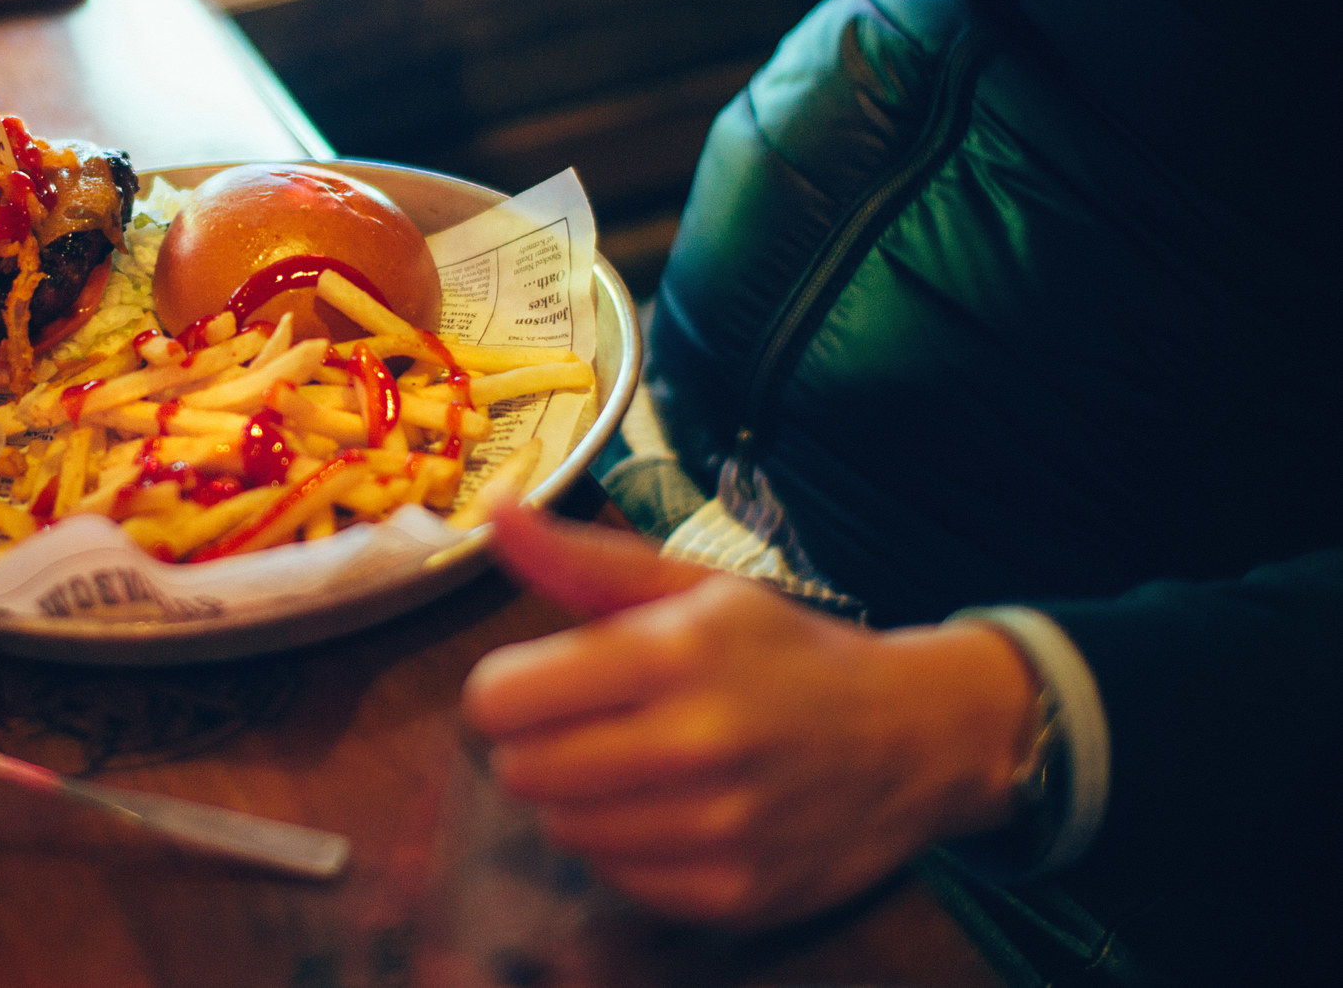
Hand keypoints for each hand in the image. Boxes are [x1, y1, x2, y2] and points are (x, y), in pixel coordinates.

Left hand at [461, 501, 1039, 928]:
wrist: (915, 737)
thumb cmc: (782, 652)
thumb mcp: (690, 586)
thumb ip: (578, 557)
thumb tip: (491, 510)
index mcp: (674, 652)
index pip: (502, 698)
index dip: (503, 691)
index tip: (538, 684)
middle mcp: (696, 743)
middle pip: (521, 772)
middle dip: (536, 746)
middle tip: (588, 727)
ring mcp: (719, 829)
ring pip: (563, 829)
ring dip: (581, 800)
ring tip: (638, 766)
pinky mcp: (735, 894)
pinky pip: (617, 878)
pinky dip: (628, 848)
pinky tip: (674, 812)